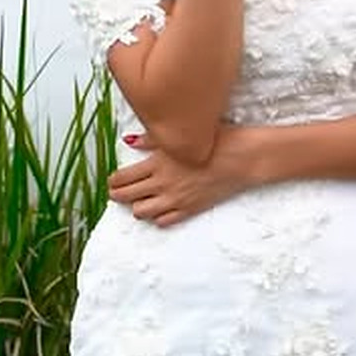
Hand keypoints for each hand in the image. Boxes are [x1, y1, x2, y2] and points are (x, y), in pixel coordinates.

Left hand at [107, 127, 258, 226]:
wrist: (243, 159)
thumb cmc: (217, 140)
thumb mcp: (183, 133)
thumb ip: (153, 139)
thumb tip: (131, 140)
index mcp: (157, 163)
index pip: (121, 178)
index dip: (113, 180)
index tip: (114, 178)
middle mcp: (162, 184)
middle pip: (125, 197)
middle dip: (117, 194)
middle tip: (119, 190)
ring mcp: (175, 199)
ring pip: (141, 213)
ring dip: (136, 206)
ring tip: (140, 198)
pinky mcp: (189, 209)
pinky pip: (163, 221)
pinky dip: (157, 217)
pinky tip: (160, 207)